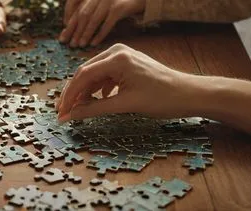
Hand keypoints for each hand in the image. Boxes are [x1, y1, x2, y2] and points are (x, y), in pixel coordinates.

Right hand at [57, 44, 200, 121]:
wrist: (189, 94)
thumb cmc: (162, 98)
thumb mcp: (124, 105)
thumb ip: (93, 109)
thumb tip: (69, 117)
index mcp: (116, 58)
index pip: (83, 75)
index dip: (69, 95)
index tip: (61, 112)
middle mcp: (117, 52)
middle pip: (85, 73)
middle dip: (74, 93)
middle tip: (64, 112)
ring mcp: (122, 56)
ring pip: (94, 75)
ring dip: (85, 92)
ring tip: (79, 109)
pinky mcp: (127, 63)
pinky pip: (104, 75)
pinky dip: (98, 89)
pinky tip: (99, 100)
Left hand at [59, 0, 145, 46]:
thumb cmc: (120, 3)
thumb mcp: (103, 4)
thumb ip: (90, 11)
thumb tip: (69, 26)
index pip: (74, 5)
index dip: (68, 21)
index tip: (63, 35)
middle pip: (82, 13)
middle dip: (74, 30)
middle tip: (69, 44)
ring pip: (92, 18)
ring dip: (85, 34)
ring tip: (79, 45)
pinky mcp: (120, 7)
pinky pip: (107, 23)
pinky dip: (99, 34)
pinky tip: (93, 43)